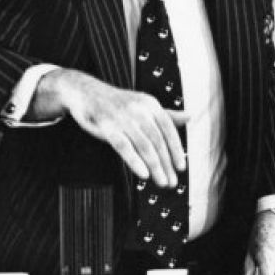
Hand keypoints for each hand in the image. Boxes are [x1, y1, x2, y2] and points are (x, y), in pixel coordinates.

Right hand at [44, 69, 188, 187]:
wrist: (85, 92)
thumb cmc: (116, 103)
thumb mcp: (143, 105)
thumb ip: (166, 114)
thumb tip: (190, 116)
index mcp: (151, 104)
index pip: (168, 129)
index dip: (176, 149)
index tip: (181, 166)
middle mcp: (139, 109)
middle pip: (158, 140)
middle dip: (167, 164)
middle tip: (172, 181)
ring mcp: (123, 117)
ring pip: (144, 145)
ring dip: (155, 166)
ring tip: (161, 181)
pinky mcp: (107, 126)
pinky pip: (124, 146)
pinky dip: (135, 161)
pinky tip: (143, 173)